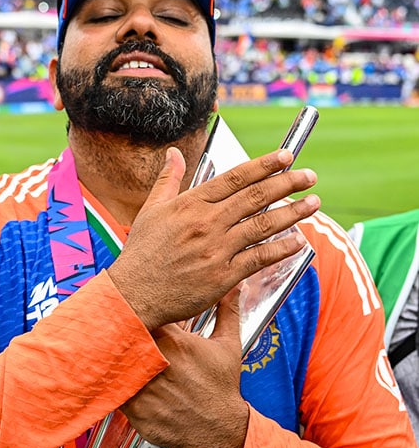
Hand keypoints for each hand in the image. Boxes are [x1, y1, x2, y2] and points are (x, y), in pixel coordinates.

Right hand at [110, 147, 319, 328]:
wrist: (134, 293)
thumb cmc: (141, 253)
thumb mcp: (150, 209)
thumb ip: (168, 180)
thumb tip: (174, 154)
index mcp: (190, 204)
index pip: (234, 178)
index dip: (263, 165)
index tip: (285, 157)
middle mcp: (206, 224)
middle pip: (255, 197)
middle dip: (287, 183)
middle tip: (309, 176)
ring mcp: (216, 250)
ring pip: (263, 225)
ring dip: (292, 213)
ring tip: (313, 203)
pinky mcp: (223, 276)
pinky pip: (259, 258)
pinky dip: (281, 249)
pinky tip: (298, 241)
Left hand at [120, 290, 248, 447]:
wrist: (222, 430)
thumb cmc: (222, 387)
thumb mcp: (228, 346)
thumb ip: (226, 312)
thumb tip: (233, 287)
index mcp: (175, 342)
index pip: (145, 317)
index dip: (136, 313)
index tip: (133, 311)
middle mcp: (157, 364)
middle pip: (125, 339)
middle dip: (121, 335)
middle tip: (115, 333)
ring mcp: (145, 389)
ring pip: (116, 366)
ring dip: (115, 362)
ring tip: (114, 358)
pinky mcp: (136, 411)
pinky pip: (115, 393)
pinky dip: (116, 387)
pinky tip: (120, 383)